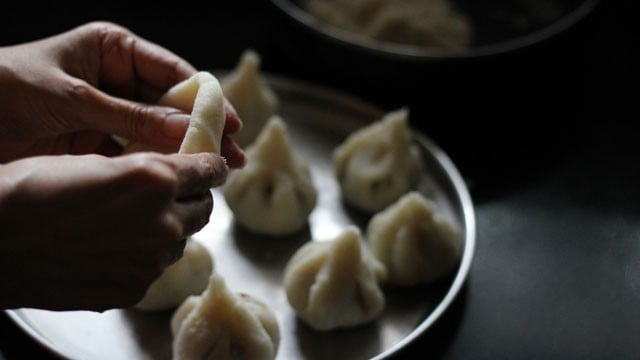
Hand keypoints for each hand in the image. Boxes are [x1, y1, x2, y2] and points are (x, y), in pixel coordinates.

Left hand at [0, 21, 244, 167]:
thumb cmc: (3, 87)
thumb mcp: (72, 98)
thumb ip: (129, 116)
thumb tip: (184, 130)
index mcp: (113, 50)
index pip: (171, 72)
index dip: (203, 98)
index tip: (230, 121)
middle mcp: (116, 80)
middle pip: (170, 105)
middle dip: (200, 130)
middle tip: (231, 155)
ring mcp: (108, 114)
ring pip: (156, 133)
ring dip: (182, 153)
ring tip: (212, 173)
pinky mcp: (96, 144)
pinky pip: (133, 154)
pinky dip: (153, 167)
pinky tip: (174, 181)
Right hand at [0, 152, 226, 310]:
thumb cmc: (32, 189)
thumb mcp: (95, 160)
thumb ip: (145, 168)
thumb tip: (174, 172)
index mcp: (156, 181)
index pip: (210, 171)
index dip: (210, 166)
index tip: (210, 167)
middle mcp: (162, 224)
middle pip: (204, 210)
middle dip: (193, 198)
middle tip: (174, 192)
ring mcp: (149, 263)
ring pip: (180, 241)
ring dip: (169, 229)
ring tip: (134, 222)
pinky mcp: (132, 290)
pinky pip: (153, 269)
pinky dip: (144, 257)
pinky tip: (114, 248)